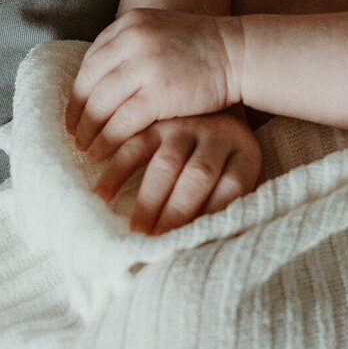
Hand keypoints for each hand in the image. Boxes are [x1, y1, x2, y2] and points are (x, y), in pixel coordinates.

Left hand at [67, 8, 240, 160]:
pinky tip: (101, 153)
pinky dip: (107, 141)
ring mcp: (146, 66)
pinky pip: (121, 122)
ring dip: (88, 130)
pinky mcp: (159, 93)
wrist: (239, 52)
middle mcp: (133, 40)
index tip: (75, 111)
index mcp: (131, 23)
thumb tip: (97, 79)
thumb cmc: (201, 48)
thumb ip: (130, 47)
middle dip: (78, 113)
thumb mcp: (160, 32)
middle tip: (72, 134)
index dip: (78, 89)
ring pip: (100, 104)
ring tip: (84, 148)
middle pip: (90, 82)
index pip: (91, 60)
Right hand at [91, 111, 262, 233]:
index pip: (232, 185)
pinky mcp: (157, 122)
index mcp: (244, 153)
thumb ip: (231, 204)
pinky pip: (135, 146)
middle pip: (199, 176)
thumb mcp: (239, 176)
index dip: (212, 214)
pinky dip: (117, 171)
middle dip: (177, 212)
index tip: (194, 243)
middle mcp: (217, 135)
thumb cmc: (226, 160)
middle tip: (158, 242)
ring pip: (167, 163)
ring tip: (135, 230)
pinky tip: (103, 194)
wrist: (216, 105)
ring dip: (149, 199)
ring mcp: (185, 126)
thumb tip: (210, 243)